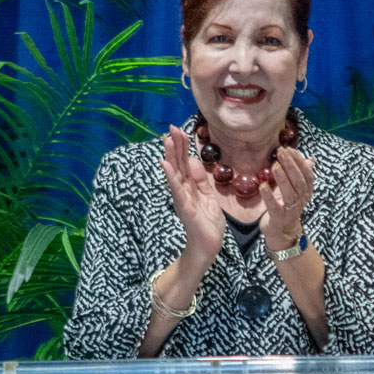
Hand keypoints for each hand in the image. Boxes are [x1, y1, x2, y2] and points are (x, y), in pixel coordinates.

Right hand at [163, 126, 223, 259]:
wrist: (208, 245)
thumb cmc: (207, 222)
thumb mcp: (208, 195)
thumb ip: (200, 179)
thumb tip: (193, 160)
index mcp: (190, 186)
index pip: (184, 162)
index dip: (182, 147)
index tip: (179, 130)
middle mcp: (183, 190)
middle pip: (178, 164)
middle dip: (176, 146)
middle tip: (172, 128)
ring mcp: (182, 198)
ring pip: (175, 173)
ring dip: (171, 156)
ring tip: (167, 141)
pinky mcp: (184, 207)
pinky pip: (177, 189)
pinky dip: (171, 177)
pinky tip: (166, 165)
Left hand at [259, 145, 314, 249]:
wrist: (282, 232)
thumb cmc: (287, 207)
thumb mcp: (295, 191)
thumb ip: (301, 175)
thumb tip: (310, 159)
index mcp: (306, 193)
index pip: (307, 175)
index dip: (300, 162)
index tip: (291, 149)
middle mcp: (301, 201)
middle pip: (299, 181)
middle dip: (290, 165)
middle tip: (281, 152)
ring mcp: (291, 210)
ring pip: (290, 193)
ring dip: (282, 178)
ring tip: (274, 165)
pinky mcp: (279, 218)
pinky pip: (274, 207)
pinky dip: (269, 196)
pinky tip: (263, 186)